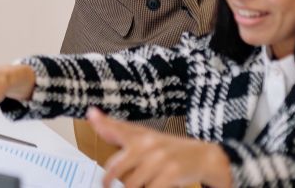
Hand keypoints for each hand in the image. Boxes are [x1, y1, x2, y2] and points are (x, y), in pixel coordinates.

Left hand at [89, 107, 231, 187]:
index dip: (102, 123)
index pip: (116, 128)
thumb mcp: (145, 137)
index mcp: (139, 135)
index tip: (91, 115)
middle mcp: (147, 144)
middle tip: (106, 186)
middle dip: (109, 181)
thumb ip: (118, 130)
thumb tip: (92, 114)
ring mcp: (159, 158)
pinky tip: (151, 186)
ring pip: (131, 183)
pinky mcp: (171, 173)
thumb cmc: (169, 149)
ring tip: (140, 183)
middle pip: (116, 167)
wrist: (204, 156)